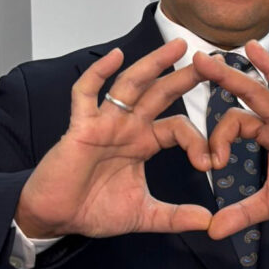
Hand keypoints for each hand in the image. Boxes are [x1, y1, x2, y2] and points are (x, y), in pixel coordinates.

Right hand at [15, 40, 213, 238]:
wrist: (57, 219)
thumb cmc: (94, 210)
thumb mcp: (144, 215)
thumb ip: (176, 216)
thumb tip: (208, 222)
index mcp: (144, 143)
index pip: (179, 127)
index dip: (198, 140)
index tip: (209, 164)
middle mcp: (127, 127)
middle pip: (161, 93)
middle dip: (185, 77)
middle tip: (211, 60)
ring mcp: (104, 123)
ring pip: (132, 85)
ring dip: (154, 64)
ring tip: (177, 46)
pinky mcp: (80, 128)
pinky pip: (86, 94)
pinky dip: (98, 73)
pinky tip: (115, 56)